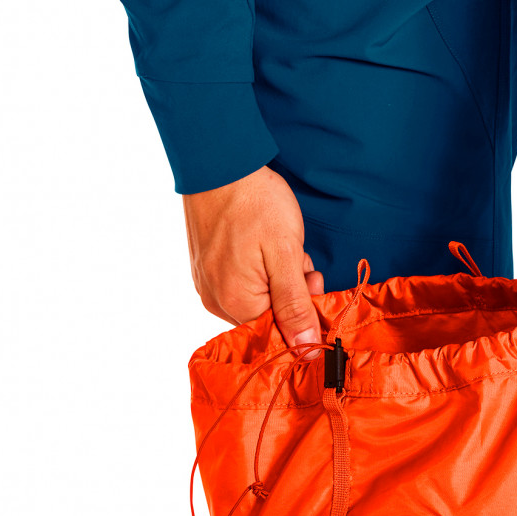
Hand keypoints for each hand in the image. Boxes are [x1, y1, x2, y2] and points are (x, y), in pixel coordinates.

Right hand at [183, 165, 324, 347]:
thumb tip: (306, 351)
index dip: (303, 309)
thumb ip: (296, 306)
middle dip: (291, 291)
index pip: (281, 332)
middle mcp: (216, 301)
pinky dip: (258, 271)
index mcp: (236, 303)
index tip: (311, 279)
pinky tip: (263, 246)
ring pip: (257, 299)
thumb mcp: (287, 254)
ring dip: (277, 279)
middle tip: (298, 259)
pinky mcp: (205, 270)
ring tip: (279, 247)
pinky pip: (240, 284)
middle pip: (268, 316)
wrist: (220, 164)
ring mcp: (207, 285)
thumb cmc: (256, 203)